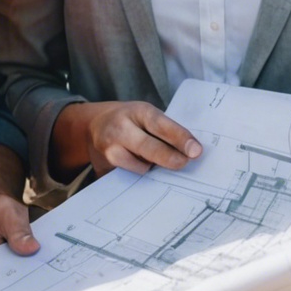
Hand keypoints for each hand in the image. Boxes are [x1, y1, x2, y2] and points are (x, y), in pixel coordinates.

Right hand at [65, 101, 202, 175]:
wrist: (94, 126)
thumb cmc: (130, 121)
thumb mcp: (145, 115)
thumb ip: (164, 130)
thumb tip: (190, 152)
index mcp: (136, 112)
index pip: (160, 125)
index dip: (180, 138)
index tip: (196, 151)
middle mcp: (119, 129)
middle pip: (148, 147)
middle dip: (169, 158)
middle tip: (184, 164)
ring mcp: (108, 150)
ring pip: (139, 167)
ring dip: (153, 168)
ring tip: (153, 161)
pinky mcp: (102, 169)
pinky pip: (128, 179)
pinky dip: (140, 177)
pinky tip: (142, 171)